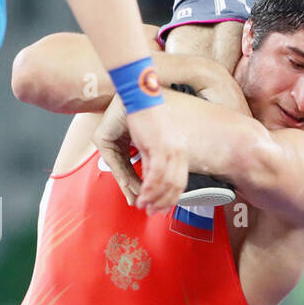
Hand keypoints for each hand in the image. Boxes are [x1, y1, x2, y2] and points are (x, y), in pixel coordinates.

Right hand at [95, 98, 187, 212]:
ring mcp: (170, 149)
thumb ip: (132, 165)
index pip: (177, 178)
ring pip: (167, 183)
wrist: (129, 91)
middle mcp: (176, 150)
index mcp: (175, 147)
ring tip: (144, 207)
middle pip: (176, 185)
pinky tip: (141, 196)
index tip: (158, 207)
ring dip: (154, 199)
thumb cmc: (126, 112)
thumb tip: (136, 187)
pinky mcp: (159, 146)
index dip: (168, 195)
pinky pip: (156, 175)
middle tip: (151, 213)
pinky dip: (149, 189)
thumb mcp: (129, 143)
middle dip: (163, 202)